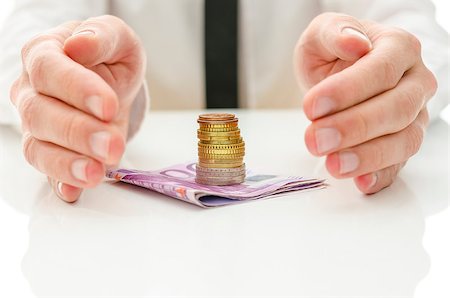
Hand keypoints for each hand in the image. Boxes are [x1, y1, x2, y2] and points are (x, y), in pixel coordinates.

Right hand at [10, 15, 145, 201]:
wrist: (108, 81)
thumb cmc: (109, 57)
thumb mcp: (117, 38)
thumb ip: (101, 36)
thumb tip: (78, 46)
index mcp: (44, 54)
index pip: (49, 71)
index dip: (76, 89)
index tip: (109, 105)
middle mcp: (32, 91)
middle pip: (40, 114)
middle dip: (78, 133)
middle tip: (112, 145)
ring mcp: (37, 125)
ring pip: (38, 148)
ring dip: (67, 163)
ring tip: (98, 173)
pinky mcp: (51, 150)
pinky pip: (47, 171)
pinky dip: (60, 182)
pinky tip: (75, 191)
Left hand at [295, 13, 436, 193]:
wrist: (340, 72)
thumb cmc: (333, 52)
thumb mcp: (323, 34)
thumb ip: (335, 32)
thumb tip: (355, 42)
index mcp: (399, 48)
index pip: (381, 70)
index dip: (347, 91)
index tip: (311, 107)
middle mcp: (415, 82)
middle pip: (396, 109)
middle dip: (353, 127)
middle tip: (315, 140)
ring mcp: (415, 116)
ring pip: (404, 141)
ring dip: (368, 157)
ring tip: (333, 165)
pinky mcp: (403, 142)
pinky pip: (400, 163)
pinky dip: (381, 175)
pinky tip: (361, 183)